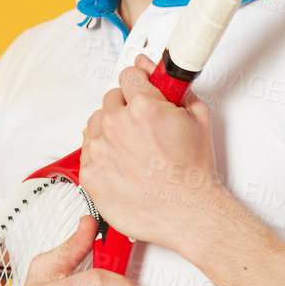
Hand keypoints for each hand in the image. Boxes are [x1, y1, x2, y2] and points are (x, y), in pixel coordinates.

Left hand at [79, 53, 223, 250]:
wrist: (187, 212)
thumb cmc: (192, 174)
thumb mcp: (197, 118)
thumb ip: (175, 87)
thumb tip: (160, 72)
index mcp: (142, 107)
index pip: (128, 75)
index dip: (139, 84)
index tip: (141, 91)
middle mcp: (116, 127)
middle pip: (110, 100)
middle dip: (126, 109)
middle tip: (144, 128)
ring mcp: (99, 151)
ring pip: (95, 124)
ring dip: (110, 131)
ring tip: (134, 150)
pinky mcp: (89, 174)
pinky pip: (87, 152)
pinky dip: (102, 157)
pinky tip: (123, 166)